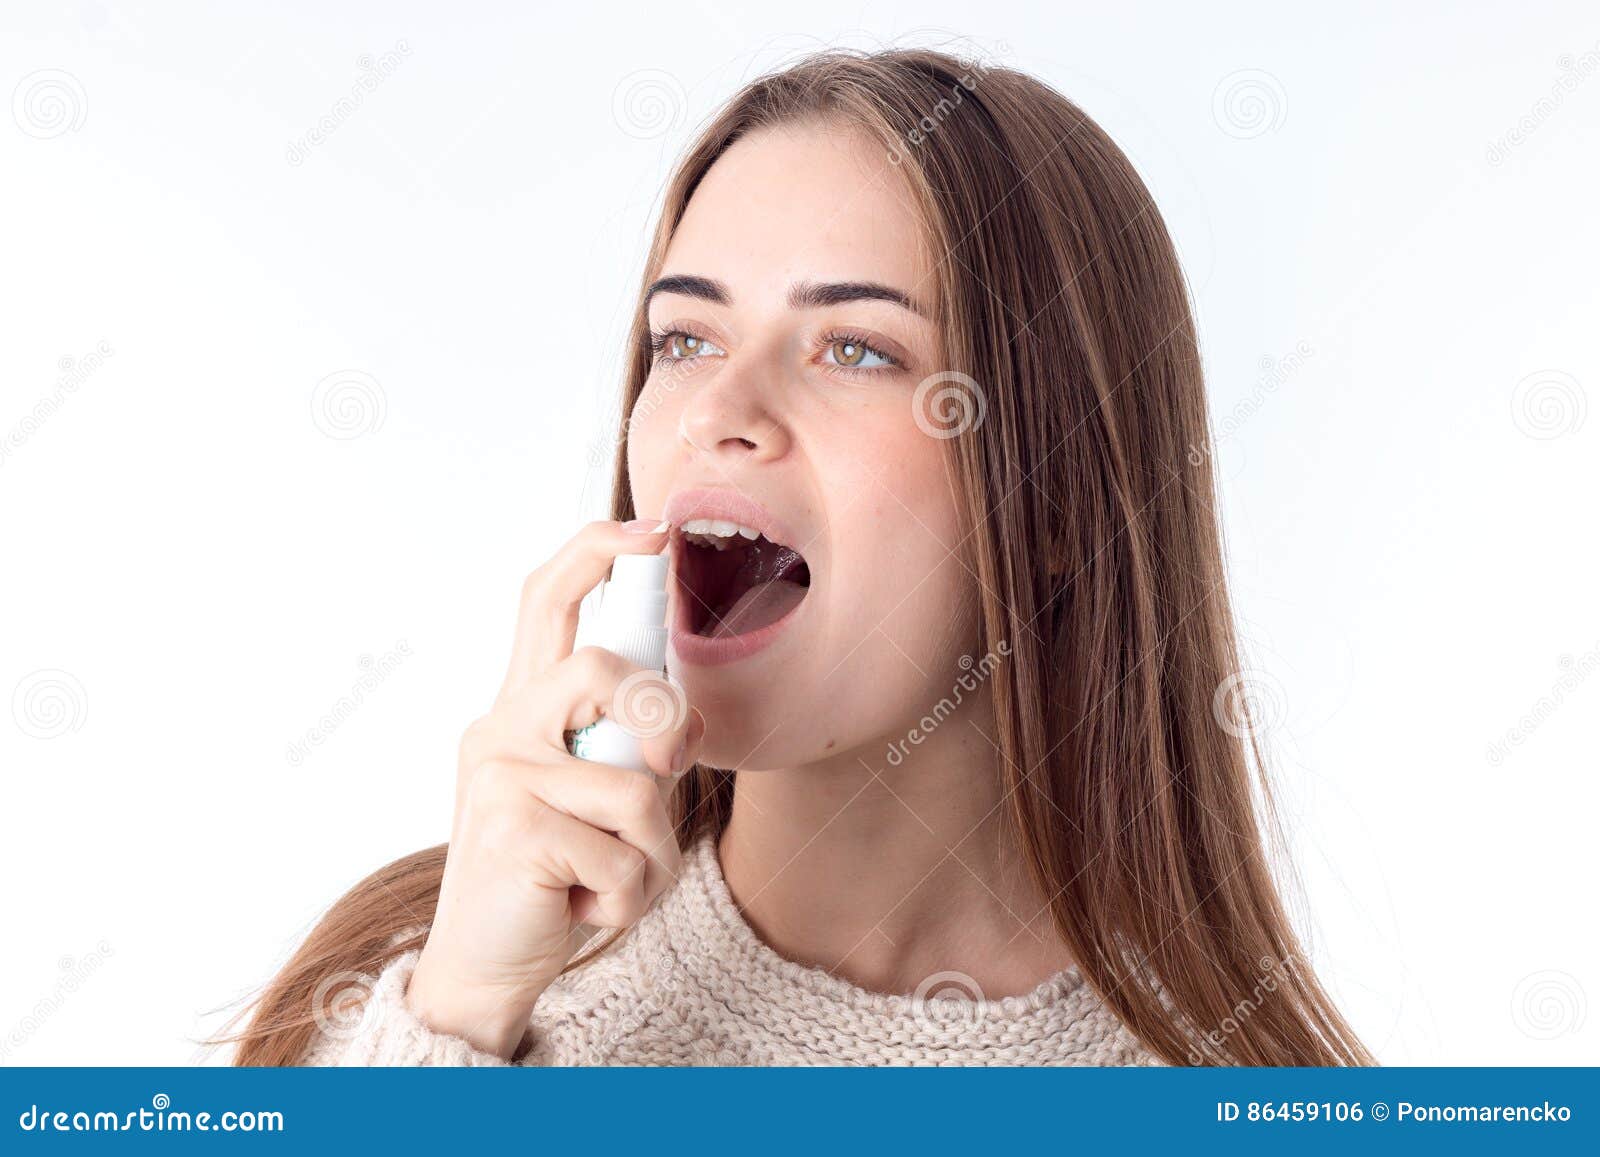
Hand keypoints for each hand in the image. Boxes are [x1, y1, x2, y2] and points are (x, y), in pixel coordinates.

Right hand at [404, 519, 702, 1058]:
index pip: (546, 601)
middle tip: (670, 770)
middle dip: (666, 721)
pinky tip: (586, 908)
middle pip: (605, 670)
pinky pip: (625, 851)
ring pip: (636, 783)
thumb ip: (628, 749)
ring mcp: (500, 774)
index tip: (654, 529)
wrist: (486, 966)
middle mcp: (501, 727)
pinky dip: (631, 895)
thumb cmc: (554, 875)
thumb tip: (678, 720)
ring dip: (652, 851)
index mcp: (522, 707)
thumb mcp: (597, 797)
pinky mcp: (513, 828)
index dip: (596, 550)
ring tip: (613, 879)